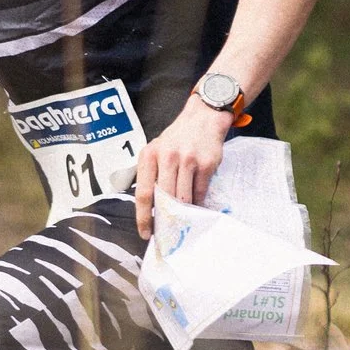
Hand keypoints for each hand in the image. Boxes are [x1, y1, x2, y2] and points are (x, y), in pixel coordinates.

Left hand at [135, 100, 236, 237]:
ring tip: (182, 220)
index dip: (144, 217)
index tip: (146, 232)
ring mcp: (188, 160)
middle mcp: (167, 157)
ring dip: (183, 212)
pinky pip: (200, 191)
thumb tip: (150, 207)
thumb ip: (151, 173)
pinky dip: (198, 202)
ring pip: (184, 197)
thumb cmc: (178, 137)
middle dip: (166, 218)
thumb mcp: (157, 148)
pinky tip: (196, 205)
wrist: (204, 117)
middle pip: (165, 198)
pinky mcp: (206, 164)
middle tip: (167, 231)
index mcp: (150, 155)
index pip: (144, 193)